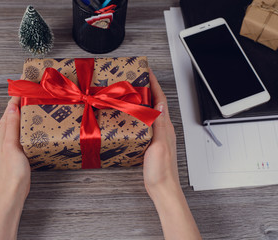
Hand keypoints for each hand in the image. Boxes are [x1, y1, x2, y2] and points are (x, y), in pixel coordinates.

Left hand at [0, 96, 30, 199]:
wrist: (13, 190)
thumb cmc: (12, 171)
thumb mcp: (11, 146)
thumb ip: (12, 126)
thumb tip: (13, 107)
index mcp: (2, 131)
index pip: (11, 107)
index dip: (19, 94)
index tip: (29, 84)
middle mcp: (5, 134)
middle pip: (15, 112)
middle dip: (25, 100)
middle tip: (38, 91)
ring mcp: (12, 141)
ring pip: (21, 120)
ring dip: (28, 111)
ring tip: (40, 103)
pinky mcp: (19, 147)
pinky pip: (25, 130)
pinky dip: (31, 123)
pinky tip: (39, 124)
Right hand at [144, 69, 178, 195]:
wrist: (162, 187)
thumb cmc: (161, 170)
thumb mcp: (159, 145)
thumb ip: (159, 125)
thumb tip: (158, 104)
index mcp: (165, 126)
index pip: (160, 99)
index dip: (154, 84)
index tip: (147, 72)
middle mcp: (163, 128)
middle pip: (156, 103)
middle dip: (148, 89)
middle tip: (136, 80)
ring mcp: (157, 135)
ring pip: (150, 112)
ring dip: (143, 100)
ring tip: (132, 94)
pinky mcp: (151, 142)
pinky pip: (146, 123)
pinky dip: (139, 115)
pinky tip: (131, 116)